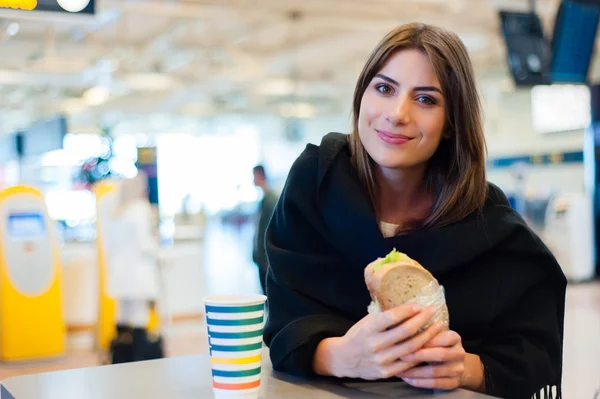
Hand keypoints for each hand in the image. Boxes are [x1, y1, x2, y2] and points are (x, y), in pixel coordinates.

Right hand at [314, 305, 444, 379]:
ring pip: (411, 347)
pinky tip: (429, 345)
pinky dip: (420, 353)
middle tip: (432, 311)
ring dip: (427, 336)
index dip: (407, 310)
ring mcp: (381, 360)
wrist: (344, 358)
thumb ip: (383, 315)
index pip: (391, 317)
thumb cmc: (358, 336)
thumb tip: (404, 302)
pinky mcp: (386, 372)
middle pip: (405, 331)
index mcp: (368, 328)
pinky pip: (409, 363)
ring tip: (437, 327)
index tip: (419, 305)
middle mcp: (375, 344)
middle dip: (422, 320)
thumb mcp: (366, 322)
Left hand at [396, 330, 483, 391]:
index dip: (423, 339)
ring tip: (399, 370)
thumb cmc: (437, 345)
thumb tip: (401, 328)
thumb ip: (423, 332)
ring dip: (414, 372)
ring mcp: (458, 369)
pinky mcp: (454, 383)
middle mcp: (459, 353)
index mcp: (454, 337)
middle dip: (418, 356)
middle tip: (400, 356)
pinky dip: (419, 382)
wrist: (454, 363)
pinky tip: (407, 378)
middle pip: (439, 354)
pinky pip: (434, 384)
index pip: (441, 337)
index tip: (405, 341)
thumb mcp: (434, 336)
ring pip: (434, 372)